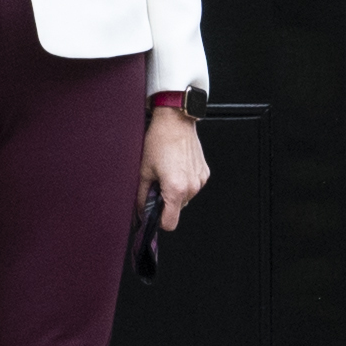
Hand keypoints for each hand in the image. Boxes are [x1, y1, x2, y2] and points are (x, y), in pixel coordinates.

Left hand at [139, 107, 208, 231]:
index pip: (169, 223)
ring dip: (175, 191)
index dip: (159, 220)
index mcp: (176, 189)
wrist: (175, 121)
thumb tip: (141, 212)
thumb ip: (142, 197)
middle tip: (157, 183)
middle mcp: (191, 187)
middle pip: (177, 209)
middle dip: (166, 201)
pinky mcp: (204, 173)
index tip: (153, 211)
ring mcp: (200, 180)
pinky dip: (184, 182)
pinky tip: (176, 167)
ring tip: (167, 172)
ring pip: (185, 198)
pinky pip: (192, 186)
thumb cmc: (159, 141)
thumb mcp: (144, 171)